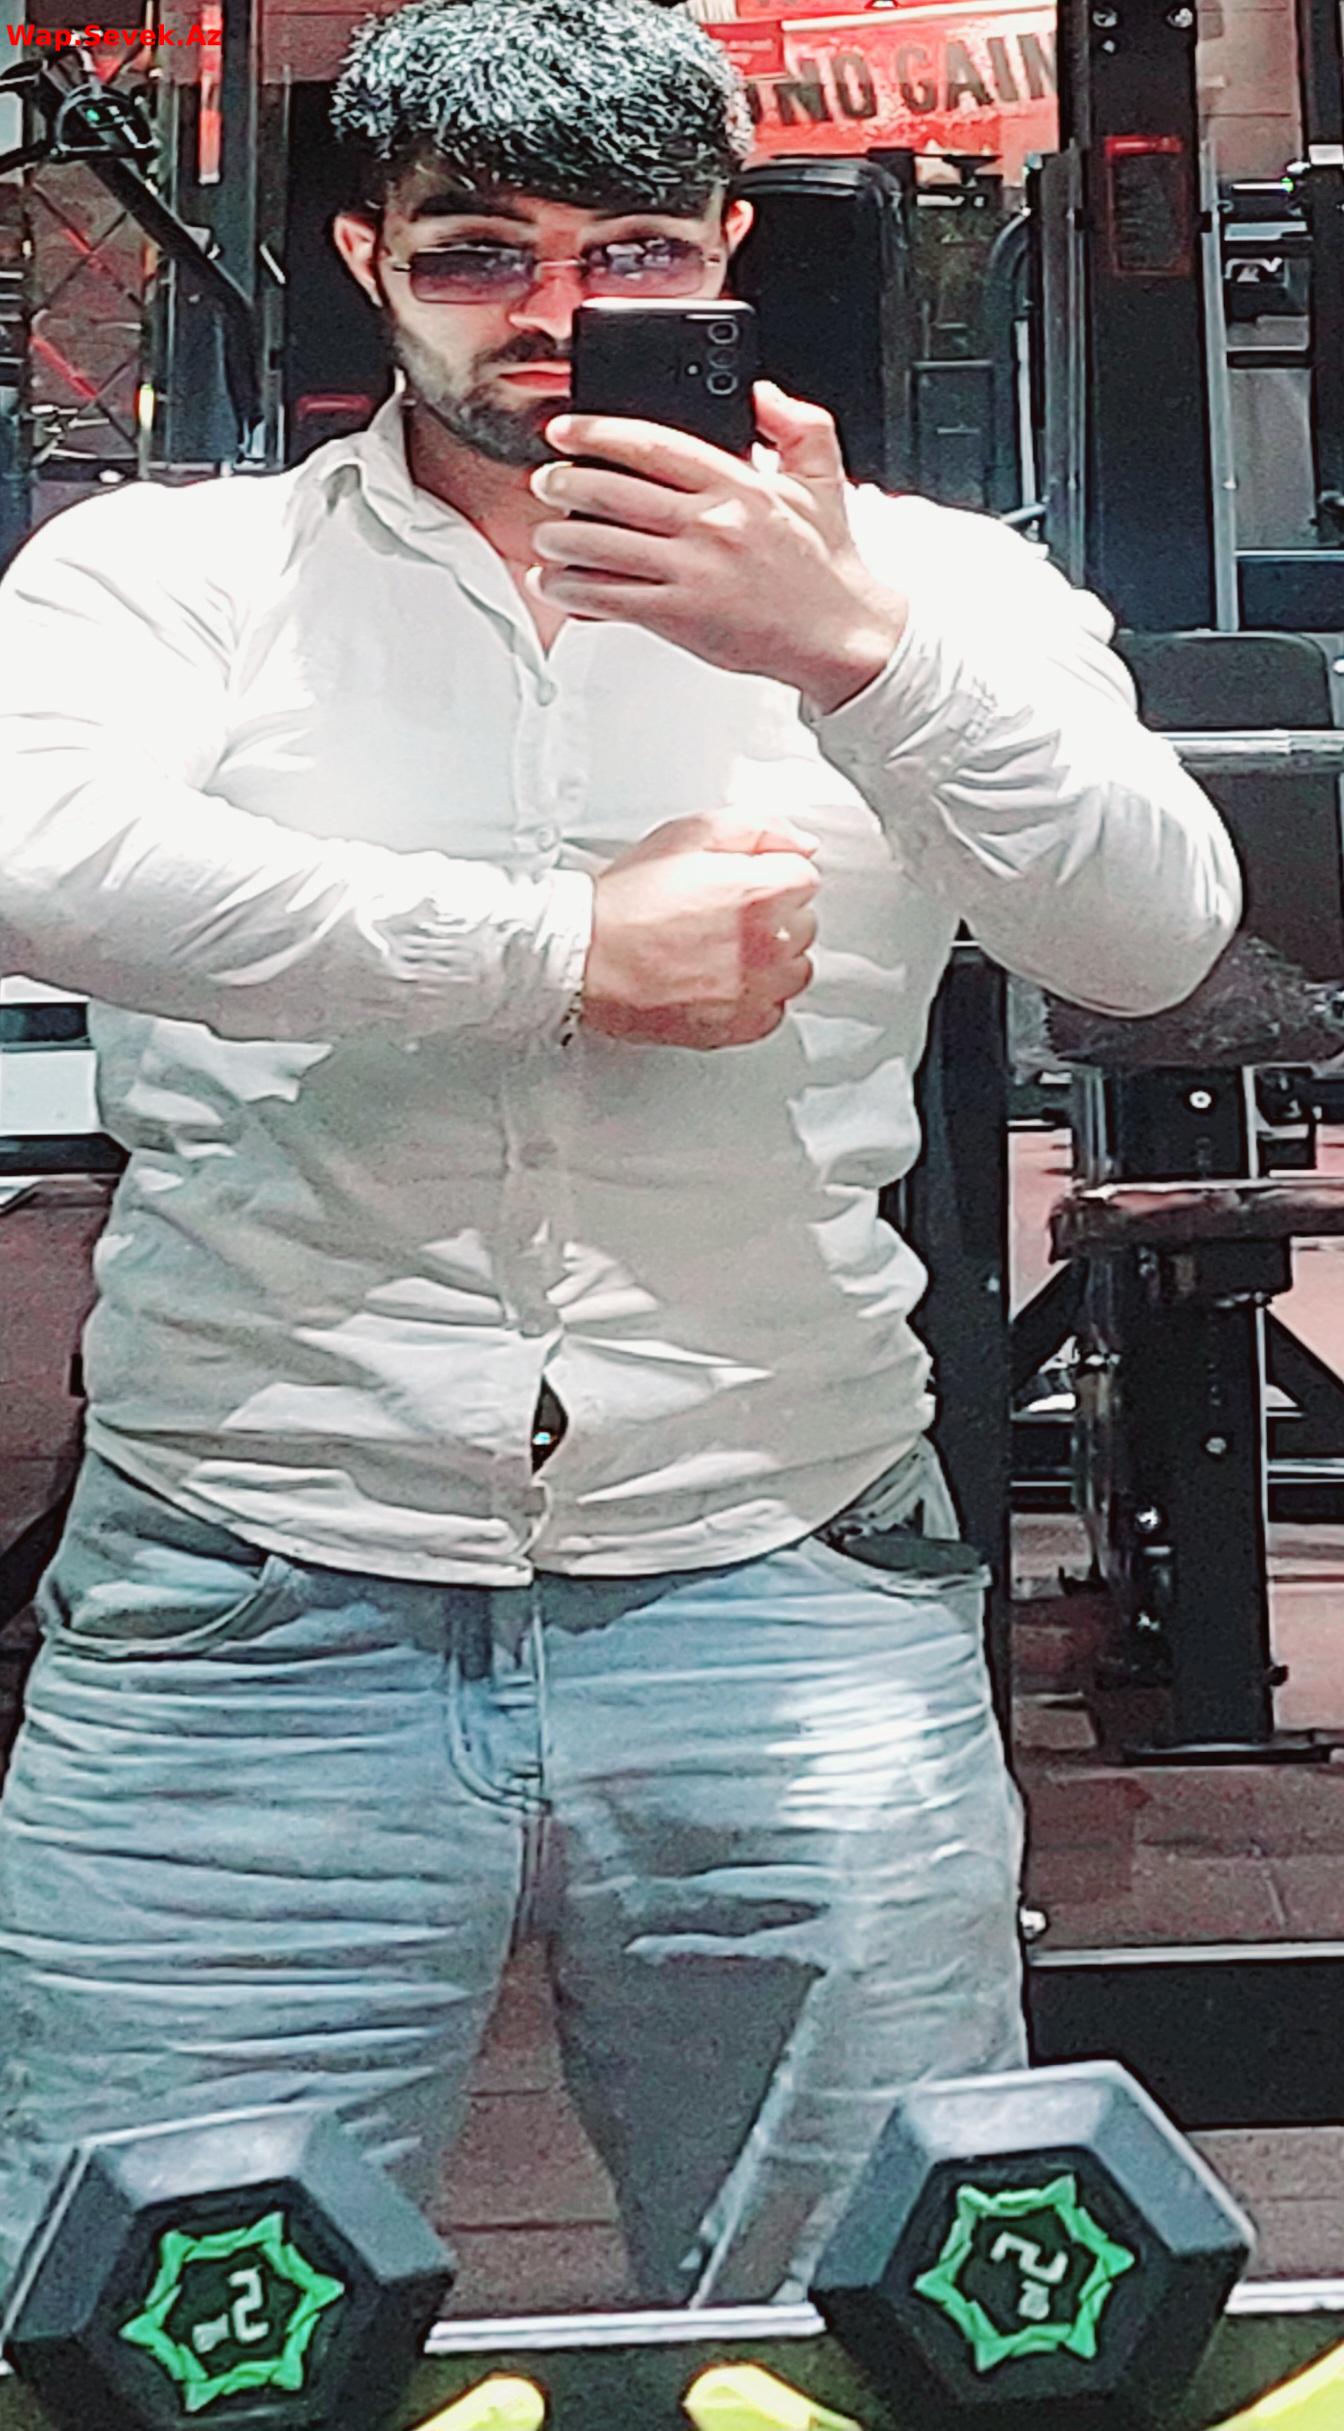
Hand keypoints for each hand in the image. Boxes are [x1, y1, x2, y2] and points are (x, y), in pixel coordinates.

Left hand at [525, 383, 908, 712]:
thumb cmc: (826, 568)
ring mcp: (694, 571)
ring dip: (559, 538)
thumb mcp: (823, 480)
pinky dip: (572, 589)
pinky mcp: (681, 616)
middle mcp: (712, 523)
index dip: (598, 432)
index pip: (653, 443)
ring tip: (545, 535)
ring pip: (602, 544)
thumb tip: (761, 392)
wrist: (842, 637)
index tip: (567, 429)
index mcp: (740, 484)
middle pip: (614, 490)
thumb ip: (796, 425)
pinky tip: (556, 583)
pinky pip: (609, 597)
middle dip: (564, 483)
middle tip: (546, 481)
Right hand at [583, 812, 819, 1049]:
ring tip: (724, 948)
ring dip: (770, 958)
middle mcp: (767, 945)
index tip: (741, 881)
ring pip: (794, 970)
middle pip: (804, 923)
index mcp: (760, 892)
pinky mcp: (739, 1027)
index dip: (770, 873)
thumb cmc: (628, 900)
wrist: (586, 957)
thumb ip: (758, 828)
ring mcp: (755, 991)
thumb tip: (802, 844)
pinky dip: (755, 998)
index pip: (806, 877)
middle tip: (724, 913)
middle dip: (773, 914)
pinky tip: (722, 980)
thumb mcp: (689, 834)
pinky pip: (773, 1012)